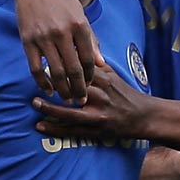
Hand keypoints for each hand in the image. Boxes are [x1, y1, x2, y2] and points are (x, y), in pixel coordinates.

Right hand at [13, 0, 98, 103]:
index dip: (91, 76)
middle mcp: (62, 32)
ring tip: (67, 99)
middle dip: (79, 89)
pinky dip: (43, 82)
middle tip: (81, 101)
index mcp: (79, 25)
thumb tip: (102, 64)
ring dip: (63, 90)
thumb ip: (91, 40)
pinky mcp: (28, 41)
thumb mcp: (80, 15)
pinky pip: (36, 68)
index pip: (89, 59)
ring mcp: (44, 38)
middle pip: (74, 70)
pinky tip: (48, 90)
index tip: (90, 85)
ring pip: (56, 73)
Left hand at [33, 63, 154, 143]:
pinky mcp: (96, 130)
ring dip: (49, 108)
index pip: (79, 70)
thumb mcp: (115, 76)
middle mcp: (100, 96)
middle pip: (71, 89)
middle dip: (52, 86)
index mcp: (104, 80)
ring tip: (34, 103)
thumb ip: (97, 65)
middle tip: (35, 81)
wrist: (145, 116)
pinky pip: (71, 130)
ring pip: (68, 112)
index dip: (61, 66)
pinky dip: (55, 128)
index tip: (47, 60)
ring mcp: (97, 115)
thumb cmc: (127, 95)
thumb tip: (80, 49)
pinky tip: (40, 125)